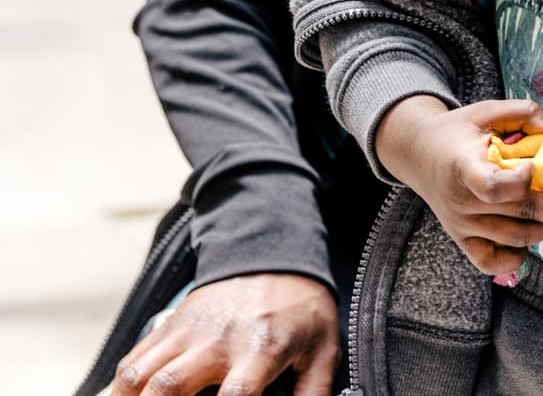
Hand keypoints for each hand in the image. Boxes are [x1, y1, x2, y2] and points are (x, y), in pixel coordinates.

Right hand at [109, 273, 338, 395]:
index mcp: (261, 348)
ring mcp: (189, 330)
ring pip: (140, 373)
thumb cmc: (302, 309)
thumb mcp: (323, 348)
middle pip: (168, 387)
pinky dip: (122, 385)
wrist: (278, 257)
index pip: (237, 395)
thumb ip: (314, 390)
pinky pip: (134, 358)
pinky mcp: (171, 323)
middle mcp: (218, 340)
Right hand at [375, 95, 542, 276]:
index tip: (536, 167)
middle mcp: (462, 200)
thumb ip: (524, 113)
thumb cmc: (459, 130)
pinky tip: (531, 240)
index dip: (521, 182)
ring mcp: (461, 224)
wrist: (417, 153)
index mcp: (465, 166)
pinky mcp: (462, 239)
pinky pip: (490, 262)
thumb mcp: (487, 110)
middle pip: (518, 214)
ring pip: (515, 239)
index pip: (492, 187)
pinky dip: (515, 258)